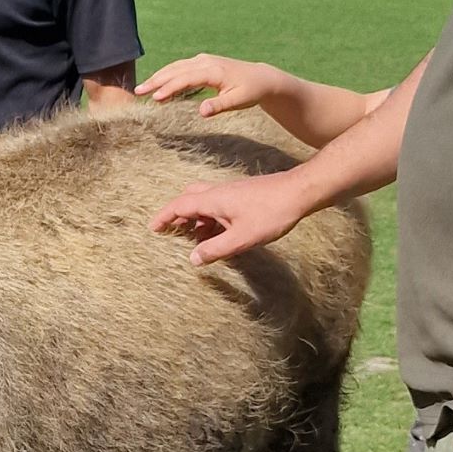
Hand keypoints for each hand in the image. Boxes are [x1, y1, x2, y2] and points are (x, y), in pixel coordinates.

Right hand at [136, 54, 296, 118]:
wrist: (261, 77)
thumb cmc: (250, 91)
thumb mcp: (238, 101)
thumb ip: (219, 106)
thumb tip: (201, 112)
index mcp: (213, 71)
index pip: (186, 79)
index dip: (169, 88)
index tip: (155, 99)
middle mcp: (206, 62)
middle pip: (176, 70)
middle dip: (156, 81)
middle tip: (138, 92)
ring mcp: (203, 60)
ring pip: (175, 67)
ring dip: (158, 77)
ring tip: (142, 89)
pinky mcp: (202, 62)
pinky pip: (180, 67)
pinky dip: (167, 75)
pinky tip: (158, 83)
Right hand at [149, 169, 312, 263]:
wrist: (299, 192)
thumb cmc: (271, 213)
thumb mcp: (241, 238)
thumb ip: (215, 249)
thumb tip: (193, 259)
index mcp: (213, 200)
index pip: (179, 205)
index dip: (164, 217)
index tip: (153, 227)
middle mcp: (218, 192)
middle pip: (189, 198)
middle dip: (178, 214)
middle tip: (172, 230)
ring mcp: (232, 192)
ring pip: (205, 201)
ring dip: (196, 217)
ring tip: (196, 238)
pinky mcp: (243, 195)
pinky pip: (219, 204)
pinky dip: (212, 217)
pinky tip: (221, 232)